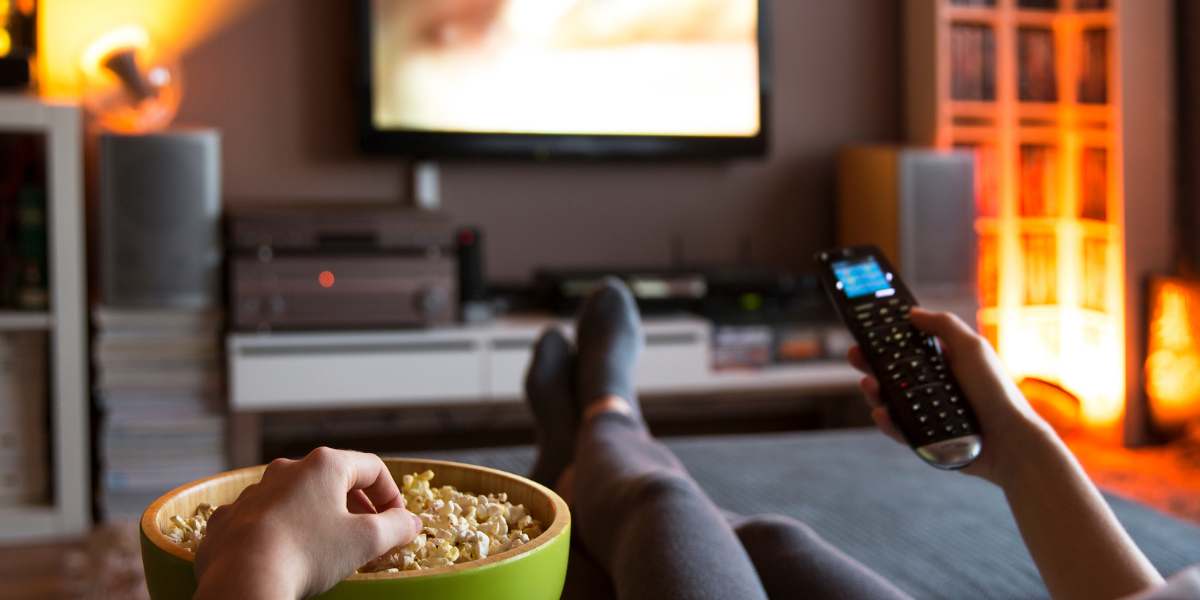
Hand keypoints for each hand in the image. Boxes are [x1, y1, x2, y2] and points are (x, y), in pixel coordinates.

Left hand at [193, 448, 422, 599]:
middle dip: (354, 506)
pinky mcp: (227, 520)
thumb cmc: (309, 553)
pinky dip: (278, 533)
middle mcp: (286, 470)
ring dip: (315, 517)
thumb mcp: (366, 540)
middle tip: (367, 535)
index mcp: (323, 466)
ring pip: (294, 499)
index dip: (391, 494)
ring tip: (325, 547)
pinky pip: (260, 520)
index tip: (397, 522)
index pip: (371, 468)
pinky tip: (284, 555)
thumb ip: (397, 527)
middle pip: (332, 480)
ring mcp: (252, 494)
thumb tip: (411, 522)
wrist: (243, 581)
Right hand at [846, 308, 1055, 485]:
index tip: (866, 331)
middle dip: (869, 362)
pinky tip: (882, 413)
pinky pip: (897, 428)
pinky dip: (886, 421)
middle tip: (855, 354)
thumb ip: (944, 325)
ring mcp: (925, 412)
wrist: (1010, 440)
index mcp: (941, 363)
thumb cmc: (996, 392)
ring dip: (873, 391)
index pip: (906, 348)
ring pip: (888, 399)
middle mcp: (931, 386)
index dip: (885, 340)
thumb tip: (913, 312)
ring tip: (870, 385)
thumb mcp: (973, 347)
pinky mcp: (923, 437)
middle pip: (890, 373)